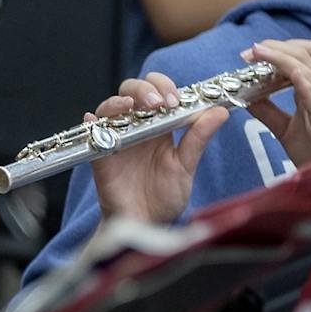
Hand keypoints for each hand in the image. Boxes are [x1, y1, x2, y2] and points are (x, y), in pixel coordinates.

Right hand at [90, 73, 229, 225]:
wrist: (146, 224)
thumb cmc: (165, 196)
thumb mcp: (186, 166)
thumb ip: (198, 138)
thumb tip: (219, 111)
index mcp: (159, 126)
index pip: (158, 91)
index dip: (165, 87)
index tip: (176, 100)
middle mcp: (136, 127)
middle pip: (132, 90)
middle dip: (144, 89)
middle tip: (158, 103)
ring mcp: (116, 138)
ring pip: (109, 106)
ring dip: (119, 101)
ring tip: (131, 106)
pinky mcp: (100, 155)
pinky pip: (91, 133)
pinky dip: (91, 122)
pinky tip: (96, 121)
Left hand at [243, 39, 310, 168]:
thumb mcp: (284, 128)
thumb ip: (267, 111)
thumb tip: (246, 96)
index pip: (300, 57)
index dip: (277, 48)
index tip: (251, 52)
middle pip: (306, 55)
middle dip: (277, 46)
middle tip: (252, 50)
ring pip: (309, 70)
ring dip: (283, 58)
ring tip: (261, 52)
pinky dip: (305, 85)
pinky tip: (294, 75)